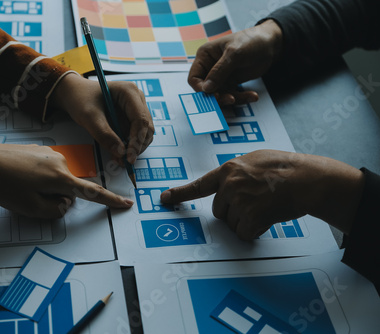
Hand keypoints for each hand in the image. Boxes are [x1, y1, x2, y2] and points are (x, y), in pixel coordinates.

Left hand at [0, 136, 133, 218]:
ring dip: (45, 189)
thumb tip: (65, 202)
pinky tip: (17, 177)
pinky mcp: (38, 150)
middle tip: (28, 200)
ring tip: (18, 188)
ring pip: (57, 180)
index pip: (92, 192)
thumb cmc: (3, 185)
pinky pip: (46, 171)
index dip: (111, 200)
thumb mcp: (30, 208)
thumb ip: (55, 210)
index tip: (127, 203)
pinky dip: (37, 179)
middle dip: (56, 199)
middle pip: (69, 189)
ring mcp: (49, 153)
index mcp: (61, 177)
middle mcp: (60, 162)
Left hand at [50, 73, 153, 163]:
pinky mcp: (131, 118)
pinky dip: (128, 146)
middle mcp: (137, 99)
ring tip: (119, 159)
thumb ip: (104, 134)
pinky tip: (117, 153)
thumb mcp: (89, 116)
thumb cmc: (80, 98)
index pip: (141, 120)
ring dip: (133, 148)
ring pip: (143, 134)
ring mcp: (135, 109)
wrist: (74, 94)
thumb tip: (121, 153)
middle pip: (146, 128)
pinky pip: (134, 135)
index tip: (129, 157)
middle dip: (136, 146)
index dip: (137, 140)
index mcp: (130, 92)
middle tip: (124, 161)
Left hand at [161, 150, 363, 239]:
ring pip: (232, 223)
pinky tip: (268, 218)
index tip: (163, 199)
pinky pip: (244, 233)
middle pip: (219, 211)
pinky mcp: (251, 216)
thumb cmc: (285, 168)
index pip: (200, 185)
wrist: (307, 178)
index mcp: (229, 169)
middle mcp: (230, 185)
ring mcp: (240, 201)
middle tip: (255, 203)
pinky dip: (255, 231)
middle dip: (233, 212)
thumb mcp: (255, 160)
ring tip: (265, 206)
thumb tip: (226, 185)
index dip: (180, 193)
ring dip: (246, 221)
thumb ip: (236, 172)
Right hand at [188, 20, 282, 104]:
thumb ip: (219, 71)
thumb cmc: (251, 41)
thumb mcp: (234, 54)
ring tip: (249, 96)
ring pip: (220, 95)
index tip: (213, 94)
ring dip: (233, 98)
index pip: (194, 78)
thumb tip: (206, 88)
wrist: (271, 43)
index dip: (200, 88)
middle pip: (206, 90)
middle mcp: (210, 68)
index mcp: (205, 56)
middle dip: (218, 97)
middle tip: (231, 99)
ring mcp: (221, 77)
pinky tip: (252, 95)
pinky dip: (242, 97)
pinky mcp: (232, 83)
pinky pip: (232, 95)